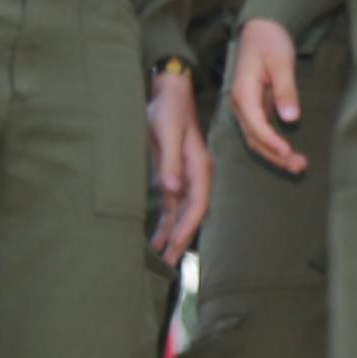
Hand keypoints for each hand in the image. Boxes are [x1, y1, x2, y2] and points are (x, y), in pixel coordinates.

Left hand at [146, 67, 209, 264]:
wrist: (168, 92)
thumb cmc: (168, 109)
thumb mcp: (167, 132)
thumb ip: (170, 162)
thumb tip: (172, 190)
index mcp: (199, 167)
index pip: (196, 205)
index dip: (187, 229)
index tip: (175, 249)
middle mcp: (195, 176)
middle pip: (191, 214)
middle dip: (180, 240)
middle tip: (166, 266)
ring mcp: (184, 177)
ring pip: (181, 213)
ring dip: (171, 234)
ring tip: (159, 259)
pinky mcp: (172, 175)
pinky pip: (171, 205)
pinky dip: (165, 222)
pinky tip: (157, 237)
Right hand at [229, 22, 309, 175]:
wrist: (261, 29)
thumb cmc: (270, 42)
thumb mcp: (281, 62)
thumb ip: (285, 90)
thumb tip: (290, 118)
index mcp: (243, 93)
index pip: (255, 124)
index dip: (271, 141)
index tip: (288, 152)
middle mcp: (240, 105)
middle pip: (255, 138)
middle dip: (276, 155)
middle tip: (300, 166)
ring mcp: (247, 108)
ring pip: (257, 139)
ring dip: (275, 154)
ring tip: (298, 165)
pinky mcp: (255, 108)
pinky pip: (261, 132)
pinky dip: (274, 145)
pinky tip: (289, 154)